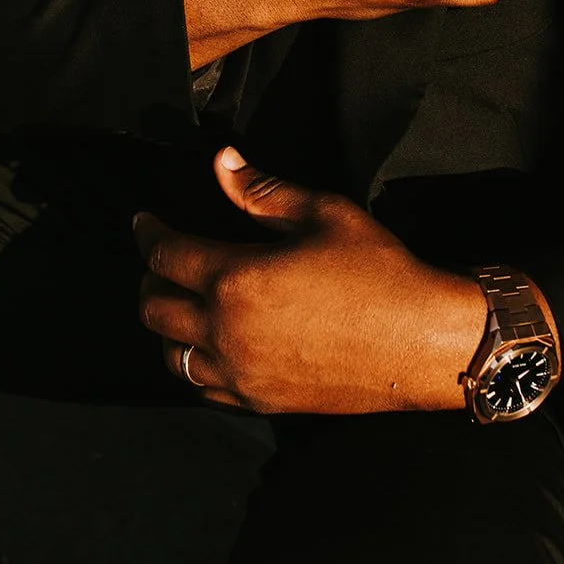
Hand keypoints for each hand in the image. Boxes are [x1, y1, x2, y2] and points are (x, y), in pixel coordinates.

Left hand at [134, 147, 487, 414]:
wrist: (419, 340)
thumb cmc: (376, 271)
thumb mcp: (322, 213)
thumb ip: (262, 190)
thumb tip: (223, 161)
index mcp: (236, 279)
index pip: (166, 256)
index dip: (148, 234)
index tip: (144, 222)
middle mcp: (226, 332)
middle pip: (154, 308)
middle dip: (150, 279)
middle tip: (162, 261)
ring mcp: (241, 374)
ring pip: (170, 356)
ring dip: (167, 327)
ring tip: (182, 304)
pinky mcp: (261, 402)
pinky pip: (203, 390)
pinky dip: (194, 366)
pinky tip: (209, 347)